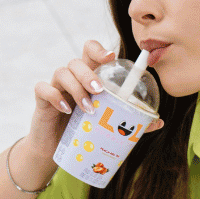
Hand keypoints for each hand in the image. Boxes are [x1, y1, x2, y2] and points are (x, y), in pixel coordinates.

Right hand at [29, 39, 164, 152]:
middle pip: (77, 61)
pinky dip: (55, 96)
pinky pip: (43, 89)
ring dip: (76, 88)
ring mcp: (55, 87)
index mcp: (88, 77)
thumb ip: (129, 120)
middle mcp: (71, 78)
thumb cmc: (82, 131)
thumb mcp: (105, 125)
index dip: (99, 50)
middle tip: (100, 90)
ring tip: (87, 108)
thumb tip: (158, 122)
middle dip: (89, 73)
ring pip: (62, 72)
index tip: (110, 57)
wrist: (53, 149)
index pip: (91, 52)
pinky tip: (65, 109)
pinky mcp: (41, 100)